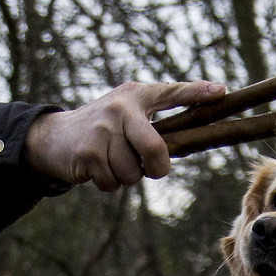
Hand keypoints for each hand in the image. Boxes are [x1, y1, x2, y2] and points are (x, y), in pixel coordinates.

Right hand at [25, 80, 224, 191]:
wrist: (53, 136)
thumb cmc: (101, 128)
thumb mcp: (127, 114)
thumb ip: (155, 124)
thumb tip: (192, 144)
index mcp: (135, 96)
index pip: (171, 92)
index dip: (196, 92)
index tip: (221, 92)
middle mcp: (120, 108)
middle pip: (156, 150)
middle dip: (157, 167)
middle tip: (150, 167)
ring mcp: (102, 131)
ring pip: (133, 174)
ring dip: (126, 177)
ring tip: (111, 160)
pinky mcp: (87, 154)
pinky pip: (113, 183)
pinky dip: (108, 183)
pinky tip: (96, 167)